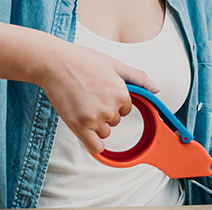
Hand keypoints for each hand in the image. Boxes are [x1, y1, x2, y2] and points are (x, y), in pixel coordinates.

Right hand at [37, 45, 159, 152]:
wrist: (54, 63)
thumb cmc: (81, 60)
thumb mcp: (114, 64)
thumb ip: (138, 78)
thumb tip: (156, 89)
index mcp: (121, 93)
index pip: (125, 109)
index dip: (113, 102)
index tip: (100, 94)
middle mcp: (110, 108)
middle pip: (114, 121)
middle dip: (104, 113)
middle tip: (88, 98)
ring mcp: (94, 118)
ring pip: (104, 132)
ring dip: (95, 125)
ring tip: (81, 107)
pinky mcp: (79, 126)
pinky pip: (95, 147)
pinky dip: (94, 144)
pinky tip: (87, 134)